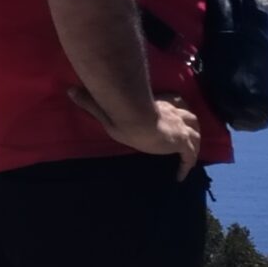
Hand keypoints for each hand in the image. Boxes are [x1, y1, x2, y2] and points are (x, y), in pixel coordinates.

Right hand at [68, 88, 204, 178]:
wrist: (137, 119)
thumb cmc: (122, 114)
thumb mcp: (106, 109)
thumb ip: (91, 102)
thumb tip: (71, 90)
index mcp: (159, 104)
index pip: (176, 102)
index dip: (178, 107)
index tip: (176, 112)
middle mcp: (174, 114)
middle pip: (191, 117)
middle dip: (191, 124)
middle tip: (188, 135)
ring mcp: (180, 128)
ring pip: (196, 134)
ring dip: (194, 143)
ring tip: (189, 155)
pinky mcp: (182, 143)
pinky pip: (190, 156)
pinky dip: (187, 165)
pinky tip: (181, 175)